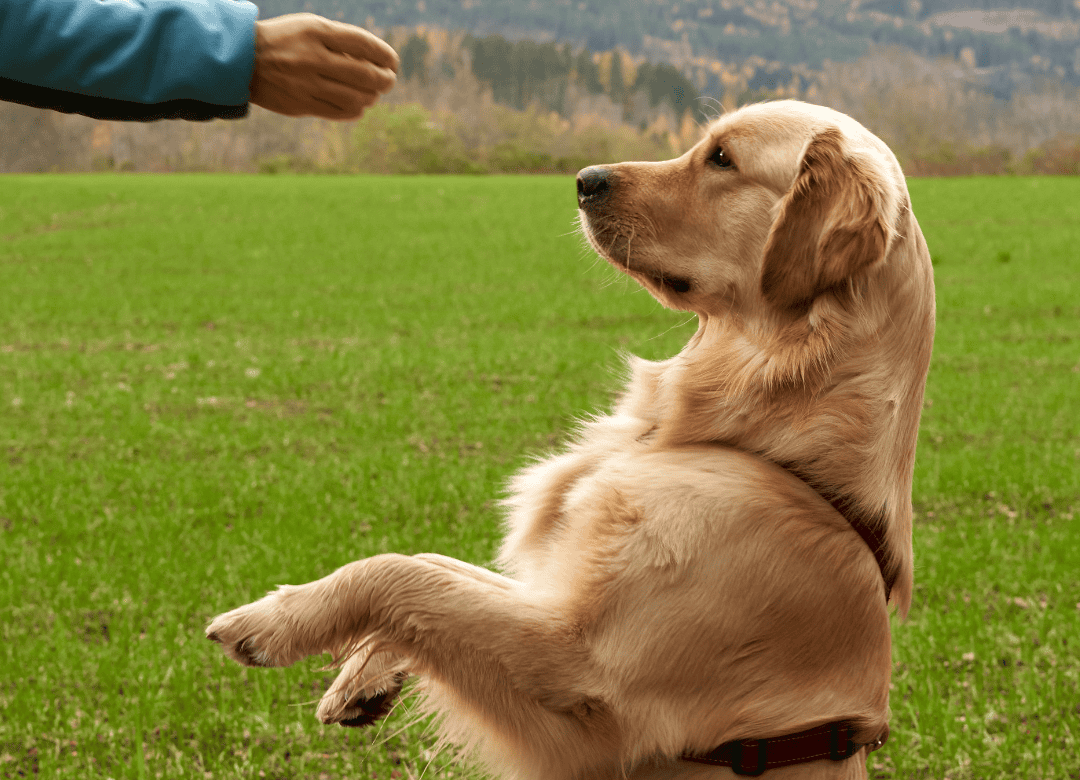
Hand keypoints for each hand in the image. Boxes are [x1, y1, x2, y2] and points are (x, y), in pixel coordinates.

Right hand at [249, 14, 398, 119]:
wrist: (243, 59)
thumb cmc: (285, 41)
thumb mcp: (310, 28)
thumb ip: (340, 40)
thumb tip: (378, 61)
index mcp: (316, 31)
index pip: (363, 44)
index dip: (385, 55)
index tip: (394, 62)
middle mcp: (312, 57)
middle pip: (364, 74)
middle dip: (384, 80)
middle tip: (389, 81)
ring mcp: (306, 83)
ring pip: (355, 97)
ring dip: (371, 98)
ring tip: (374, 95)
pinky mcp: (301, 104)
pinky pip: (339, 112)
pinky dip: (355, 111)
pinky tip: (359, 106)